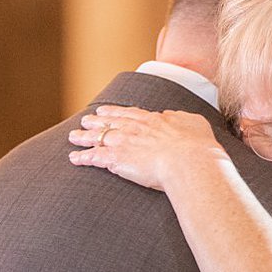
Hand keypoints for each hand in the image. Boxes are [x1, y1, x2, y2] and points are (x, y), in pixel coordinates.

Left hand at [67, 105, 225, 190]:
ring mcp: (124, 142)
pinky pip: (95, 157)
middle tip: (85, 120)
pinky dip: (83, 157)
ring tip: (73, 137)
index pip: (129, 114)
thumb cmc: (197, 145)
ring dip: (84, 137)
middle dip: (96, 122)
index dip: (115, 112)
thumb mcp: (195, 123)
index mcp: (153, 120)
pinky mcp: (117, 159)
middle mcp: (135, 128)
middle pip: (110, 122)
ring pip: (99, 137)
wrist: (189, 160)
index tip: (105, 111)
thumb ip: (182, 119)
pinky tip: (74, 158)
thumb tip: (175, 117)